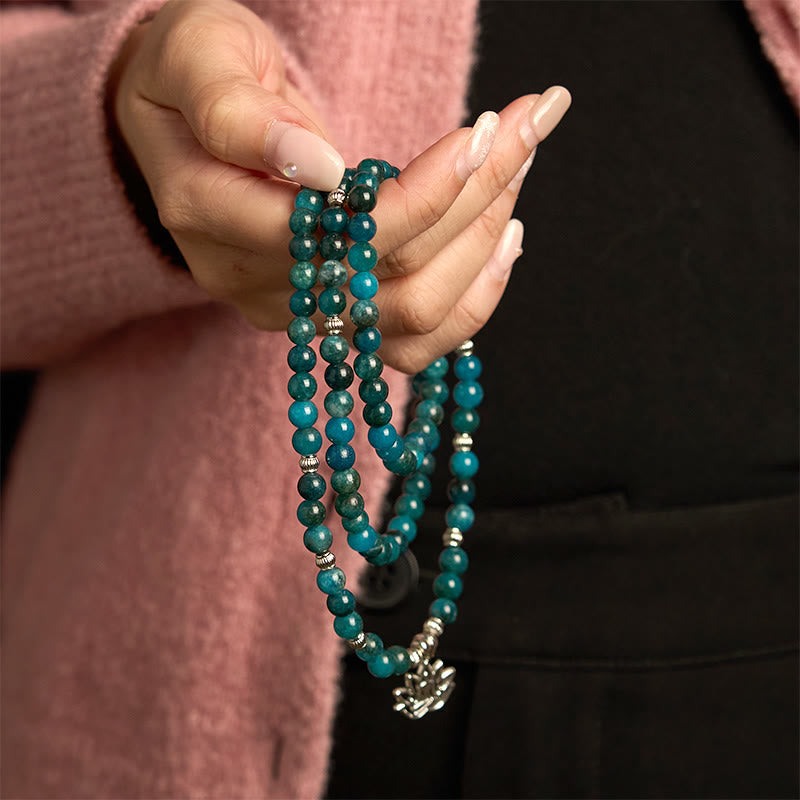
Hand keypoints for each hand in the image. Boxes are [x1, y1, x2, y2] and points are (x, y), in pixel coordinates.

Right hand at [110, 0, 570, 372]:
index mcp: (208, 212)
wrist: (186, 123)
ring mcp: (295, 312)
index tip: (485, 131)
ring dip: (483, 244)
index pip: (335, 229)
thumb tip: (317, 170)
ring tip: (518, 168)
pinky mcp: (331, 321)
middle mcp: (250, 280)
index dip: (424, 191)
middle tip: (524, 127)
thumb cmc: (194, 73)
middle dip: (475, 200)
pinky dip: (471, 300)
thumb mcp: (199, 59)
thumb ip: (239, 114)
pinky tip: (505, 240)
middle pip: (389, 275)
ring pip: (412, 315)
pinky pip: (412, 344)